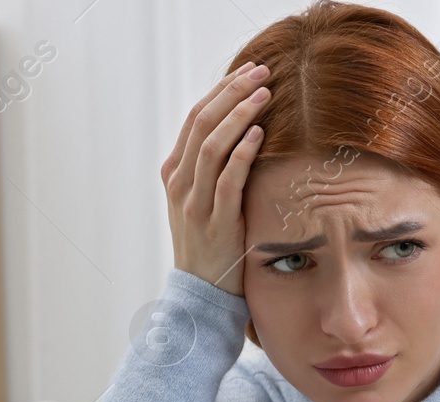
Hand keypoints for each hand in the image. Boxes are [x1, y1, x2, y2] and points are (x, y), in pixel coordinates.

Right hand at [160, 58, 272, 296]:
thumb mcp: (202, 200)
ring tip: (265, 94)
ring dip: (240, 115)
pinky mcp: (214, 222)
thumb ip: (212, 168)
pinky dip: (243, 153)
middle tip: (262, 72)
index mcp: (174, 171)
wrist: (200, 292)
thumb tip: (240, 130)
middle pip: (202, 123)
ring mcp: (194, 203)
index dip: (222, 90)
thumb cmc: (210, 243)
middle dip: (233, 92)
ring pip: (212, 146)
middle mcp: (179, 183)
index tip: (249, 72)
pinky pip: (227, 180)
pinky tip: (260, 134)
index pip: (196, 118)